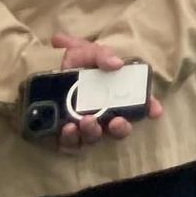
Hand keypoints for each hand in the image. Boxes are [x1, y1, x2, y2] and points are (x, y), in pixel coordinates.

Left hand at [47, 35, 162, 151]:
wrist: (41, 72)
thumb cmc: (72, 61)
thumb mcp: (87, 52)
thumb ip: (102, 55)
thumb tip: (116, 64)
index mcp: (115, 94)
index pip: (139, 105)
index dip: (150, 108)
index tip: (155, 111)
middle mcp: (104, 113)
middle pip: (119, 129)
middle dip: (121, 129)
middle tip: (115, 121)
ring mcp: (84, 126)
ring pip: (96, 138)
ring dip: (94, 133)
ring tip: (85, 121)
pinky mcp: (65, 136)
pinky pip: (70, 145)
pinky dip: (71, 139)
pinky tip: (68, 129)